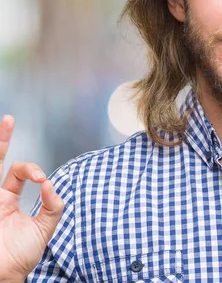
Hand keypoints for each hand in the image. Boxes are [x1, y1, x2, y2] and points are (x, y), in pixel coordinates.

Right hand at [0, 115, 64, 281]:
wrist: (4, 276)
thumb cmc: (20, 256)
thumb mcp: (44, 229)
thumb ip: (52, 207)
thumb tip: (50, 184)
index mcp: (8, 199)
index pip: (18, 171)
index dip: (31, 169)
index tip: (40, 179)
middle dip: (1, 139)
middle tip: (8, 119)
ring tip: (4, 123)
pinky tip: (1, 163)